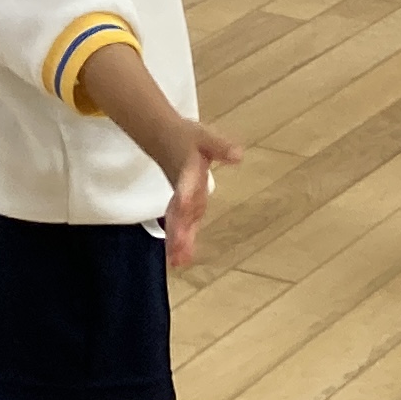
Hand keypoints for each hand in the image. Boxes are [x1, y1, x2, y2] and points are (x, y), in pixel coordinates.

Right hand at [161, 118, 243, 267]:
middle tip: (179, 251)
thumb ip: (220, 147)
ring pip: (177, 221)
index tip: (184, 208)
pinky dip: (180, 240)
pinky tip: (181, 259)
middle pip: (179, 211)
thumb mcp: (205, 137)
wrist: (161, 137)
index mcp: (187, 171)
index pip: (187, 186)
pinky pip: (180, 224)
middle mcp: (181, 189)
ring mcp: (179, 198)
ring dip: (177, 240)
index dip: (186, 197)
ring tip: (178, 262)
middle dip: (179, 230)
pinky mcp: (180, 205)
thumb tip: (239, 155)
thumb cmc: (186, 138)